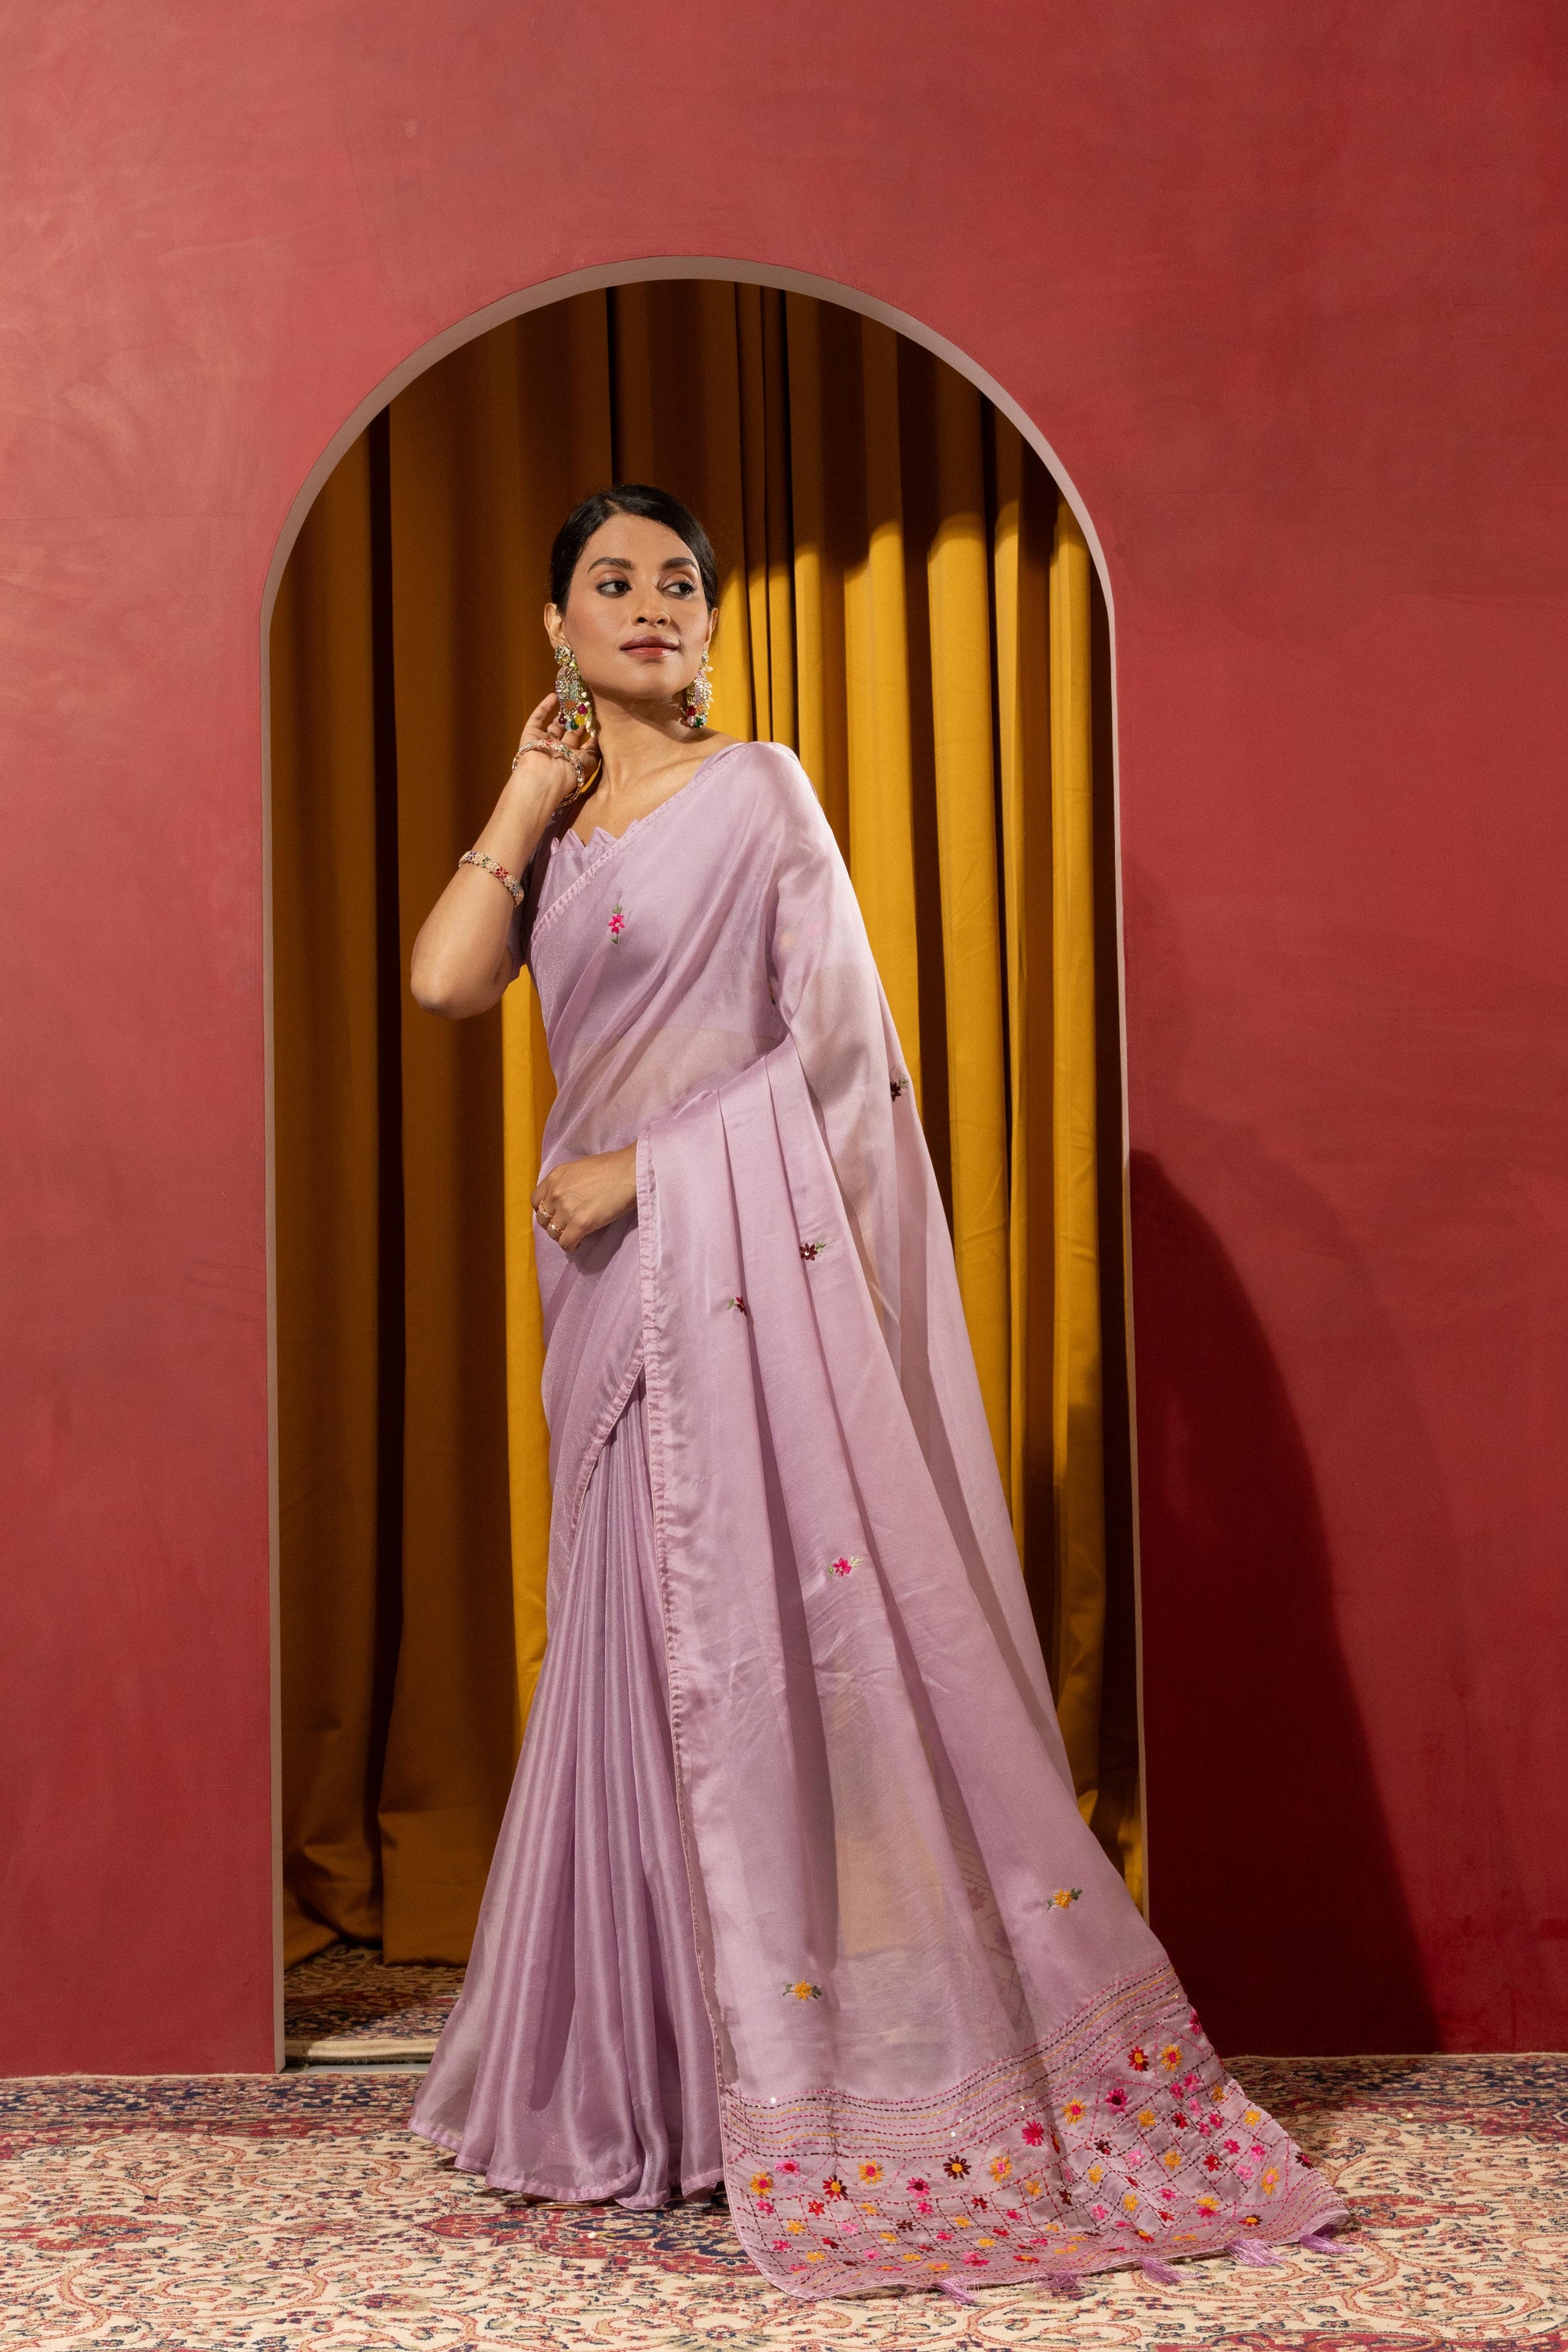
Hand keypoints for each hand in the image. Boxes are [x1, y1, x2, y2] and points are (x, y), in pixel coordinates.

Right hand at [511, 692, 598, 813]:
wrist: (545, 778)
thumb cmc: (571, 772)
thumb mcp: (591, 760)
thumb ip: (596, 746)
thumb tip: (599, 733)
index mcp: (571, 758)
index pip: (580, 740)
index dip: (587, 727)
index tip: (594, 713)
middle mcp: (558, 750)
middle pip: (568, 730)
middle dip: (576, 717)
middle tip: (584, 701)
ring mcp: (544, 743)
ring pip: (554, 724)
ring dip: (562, 711)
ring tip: (572, 696)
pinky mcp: (530, 736)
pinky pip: (537, 719)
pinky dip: (544, 707)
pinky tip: (554, 696)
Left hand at [531, 1143, 637, 1250]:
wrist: (631, 1172)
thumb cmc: (613, 1166)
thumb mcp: (580, 1168)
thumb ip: (568, 1182)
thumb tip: (570, 1195)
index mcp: (555, 1177)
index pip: (536, 1201)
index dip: (545, 1210)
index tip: (556, 1214)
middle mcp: (556, 1193)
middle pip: (543, 1219)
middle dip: (553, 1224)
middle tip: (567, 1226)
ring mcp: (566, 1209)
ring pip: (553, 1233)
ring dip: (562, 1236)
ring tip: (575, 1235)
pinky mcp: (580, 1224)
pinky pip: (566, 1243)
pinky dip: (571, 1246)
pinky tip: (579, 1243)